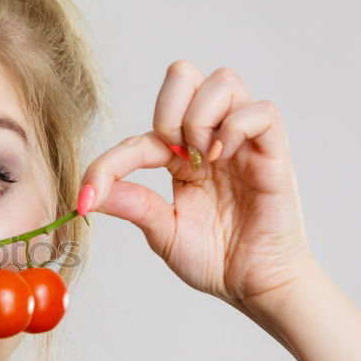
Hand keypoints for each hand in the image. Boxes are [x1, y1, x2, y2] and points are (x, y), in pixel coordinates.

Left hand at [77, 61, 317, 314]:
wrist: (255, 285)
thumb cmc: (216, 260)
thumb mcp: (162, 232)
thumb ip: (132, 204)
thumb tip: (87, 194)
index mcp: (180, 157)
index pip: (141, 132)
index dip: (109, 162)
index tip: (88, 198)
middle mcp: (210, 139)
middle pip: (183, 74)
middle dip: (166, 110)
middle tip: (170, 157)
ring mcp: (242, 141)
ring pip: (222, 80)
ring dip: (199, 116)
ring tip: (201, 159)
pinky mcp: (273, 151)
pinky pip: (261, 110)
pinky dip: (235, 127)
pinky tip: (224, 159)